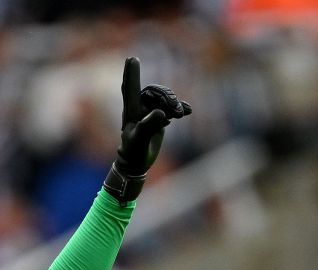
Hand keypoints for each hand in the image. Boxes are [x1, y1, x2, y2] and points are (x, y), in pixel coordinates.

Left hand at [106, 57, 191, 202]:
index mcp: (131, 110)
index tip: (131, 58)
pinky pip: (171, 107)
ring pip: (164, 98)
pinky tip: (187, 112)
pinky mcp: (159, 117)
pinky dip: (179, 108)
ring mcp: (149, 111)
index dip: (131, 73)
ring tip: (180, 114)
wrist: (137, 163)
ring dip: (174, 104)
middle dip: (167, 97)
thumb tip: (161, 113)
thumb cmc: (134, 152)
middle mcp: (140, 107)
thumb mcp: (141, 140)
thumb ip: (149, 125)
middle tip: (176, 110)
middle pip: (154, 91)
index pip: (130, 88)